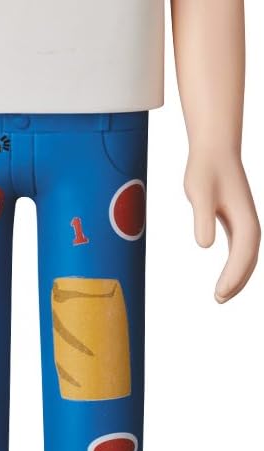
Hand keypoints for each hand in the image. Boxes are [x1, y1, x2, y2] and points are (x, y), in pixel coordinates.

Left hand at [183, 148, 260, 301]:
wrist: (215, 150)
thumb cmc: (206, 170)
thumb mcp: (199, 193)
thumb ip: (202, 218)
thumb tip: (205, 245)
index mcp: (246, 221)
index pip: (242, 257)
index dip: (232, 278)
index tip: (219, 293)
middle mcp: (251, 225)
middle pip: (249, 262)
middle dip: (237, 283)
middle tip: (218, 299)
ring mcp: (247, 223)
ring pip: (248, 259)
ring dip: (238, 278)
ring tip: (221, 295)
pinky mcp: (239, 222)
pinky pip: (242, 251)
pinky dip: (237, 267)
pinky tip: (226, 277)